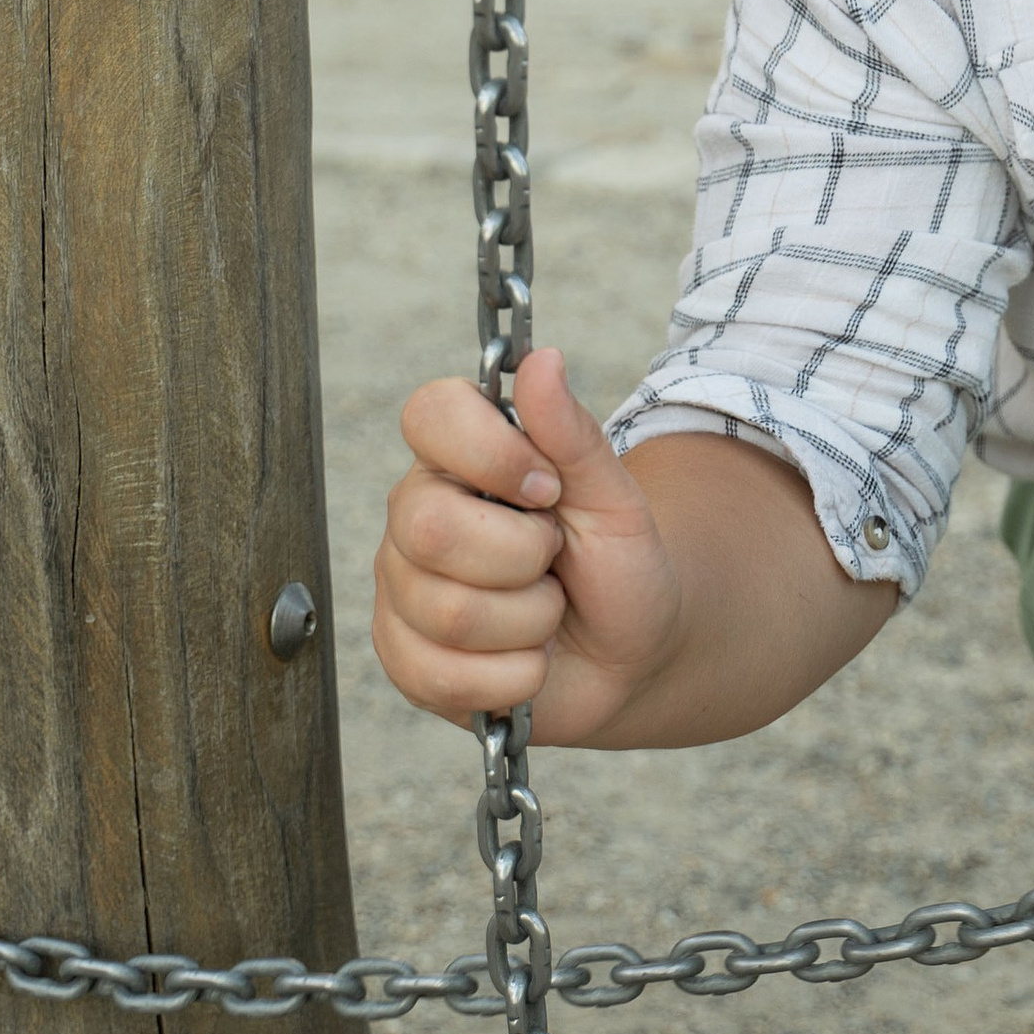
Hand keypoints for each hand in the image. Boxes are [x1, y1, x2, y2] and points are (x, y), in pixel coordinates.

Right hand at [372, 348, 682, 744]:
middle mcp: (415, 516)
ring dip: (531, 621)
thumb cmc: (616, 564)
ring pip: (448, 611)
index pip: (429, 414)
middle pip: (433, 528)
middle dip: (524, 556)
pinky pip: (444, 674)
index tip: (547, 487)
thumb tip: (541, 358)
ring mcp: (402, 590)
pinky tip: (530, 660)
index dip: (491, 452)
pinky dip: (513, 675)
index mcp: (458, 457)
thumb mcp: (613, 498)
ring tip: (547, 612)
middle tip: (553, 560)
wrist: (632, 655)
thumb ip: (572, 434)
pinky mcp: (405, 660)